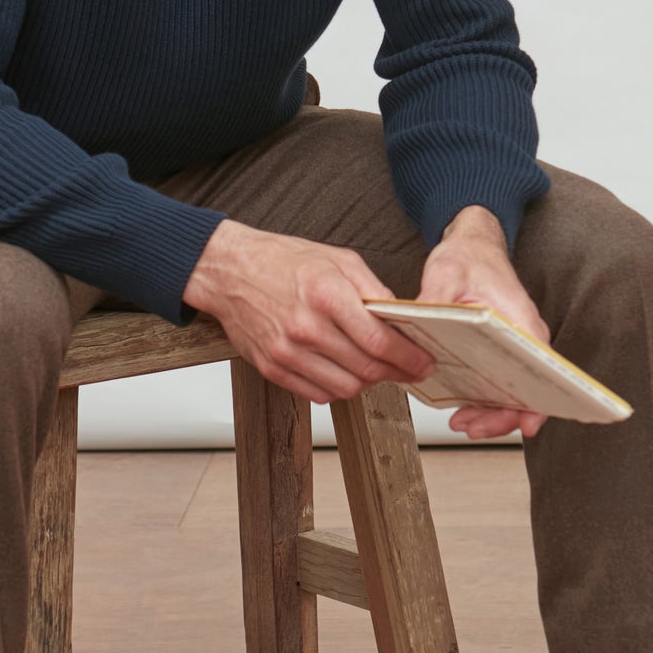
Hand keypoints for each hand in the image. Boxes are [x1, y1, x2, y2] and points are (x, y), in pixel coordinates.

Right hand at [182, 219, 438, 405]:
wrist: (229, 271)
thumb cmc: (282, 261)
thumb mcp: (338, 259)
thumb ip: (373, 290)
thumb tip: (402, 319)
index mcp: (326, 295)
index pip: (379, 341)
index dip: (408, 358)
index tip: (423, 362)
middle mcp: (305, 327)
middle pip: (366, 369)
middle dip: (396, 373)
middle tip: (408, 369)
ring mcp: (286, 352)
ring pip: (345, 388)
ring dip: (368, 383)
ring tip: (375, 368)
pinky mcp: (271, 368)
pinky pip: (317, 394)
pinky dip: (338, 388)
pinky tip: (344, 371)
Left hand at [418, 216, 550, 440]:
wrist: (472, 246)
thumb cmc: (469, 258)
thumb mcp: (446, 273)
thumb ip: (434, 299)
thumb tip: (418, 322)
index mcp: (521, 320)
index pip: (542, 368)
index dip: (537, 400)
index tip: (527, 423)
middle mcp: (523, 338)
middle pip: (526, 390)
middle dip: (501, 416)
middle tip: (471, 426)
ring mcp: (511, 348)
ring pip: (511, 392)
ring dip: (490, 413)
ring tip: (463, 422)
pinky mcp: (496, 353)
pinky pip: (497, 383)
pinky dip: (483, 400)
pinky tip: (462, 407)